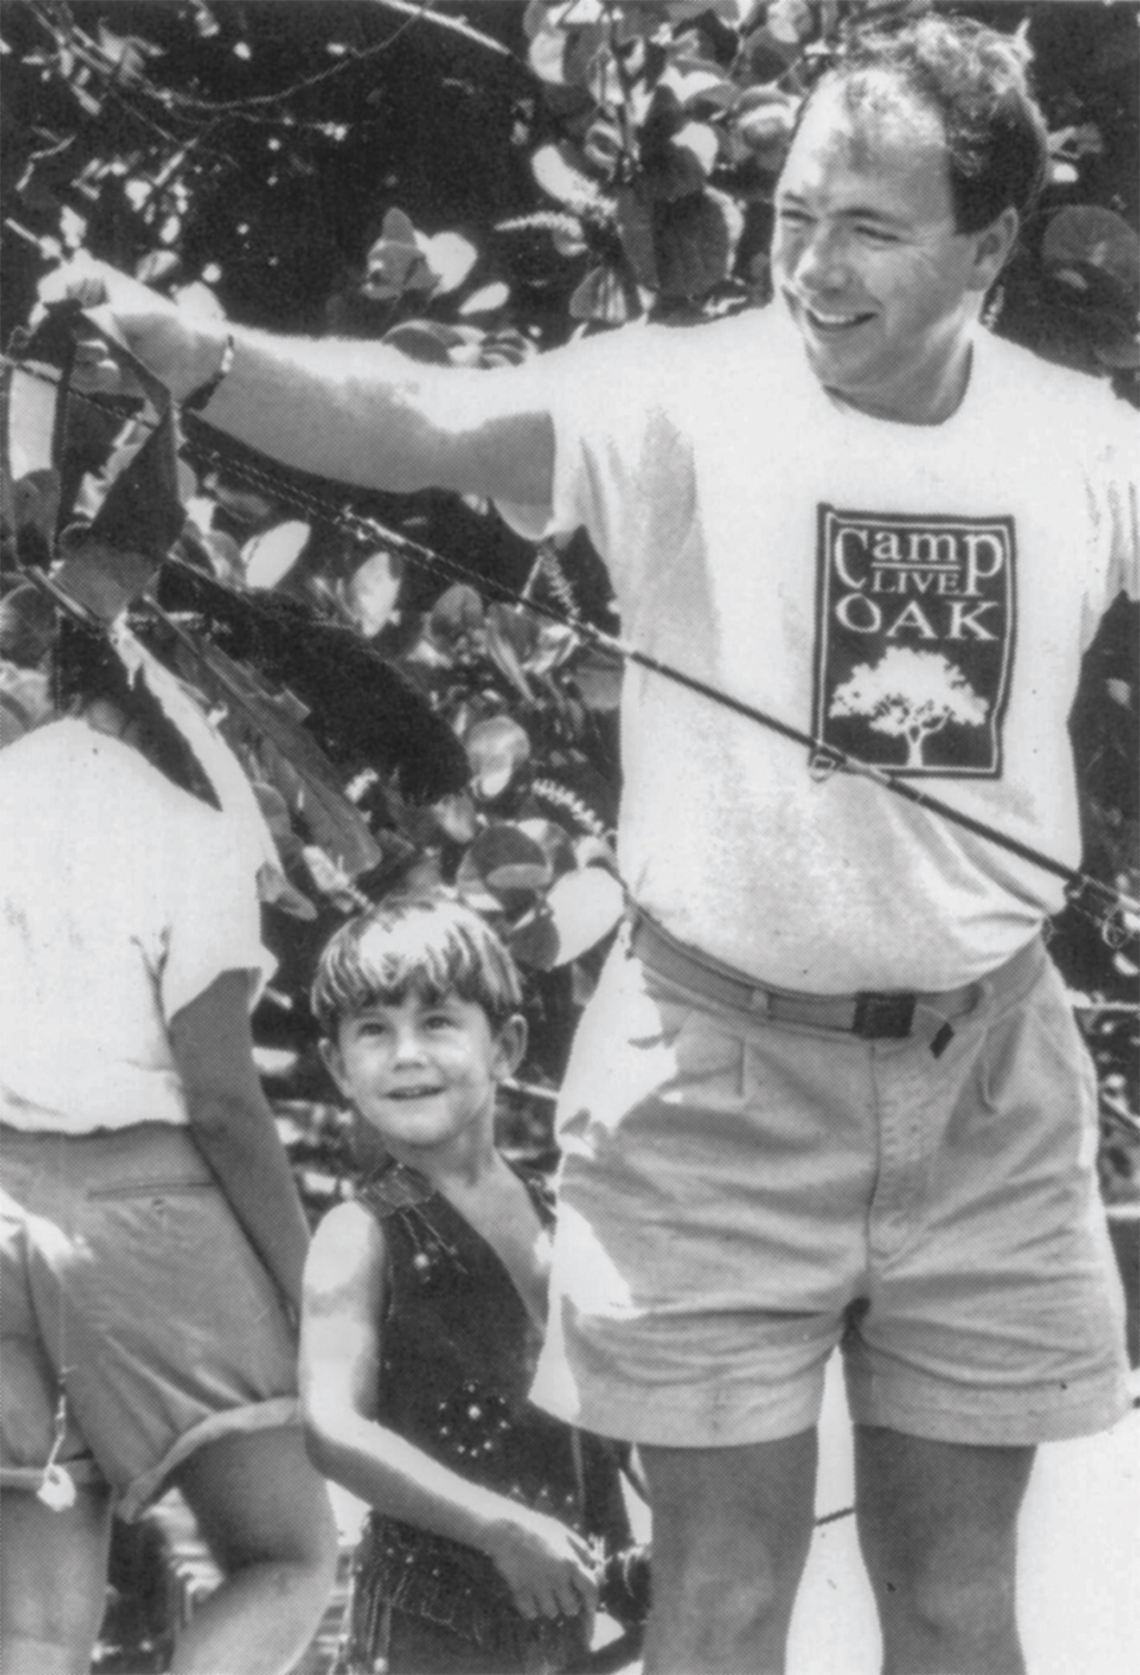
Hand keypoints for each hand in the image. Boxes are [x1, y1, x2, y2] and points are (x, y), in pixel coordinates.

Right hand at [35, 254, 220, 400]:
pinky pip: (75, 378)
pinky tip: (115, 374)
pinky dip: (93, 379)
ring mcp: (80, 343)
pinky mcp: (87, 370)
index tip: (52, 314)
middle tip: (95, 346)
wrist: (187, 364)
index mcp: (91, 285)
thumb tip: (82, 322)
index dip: (50, 301)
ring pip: (58, 355)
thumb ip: (114, 316)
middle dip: (66, 339)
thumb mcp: (146, 316)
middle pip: (47, 324)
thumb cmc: (170, 328)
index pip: (56, 287)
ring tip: (110, 359)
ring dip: (81, 361)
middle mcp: (79, 313)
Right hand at [484, 1506, 599, 1620]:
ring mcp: (538, 1586)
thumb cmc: (537, 1528)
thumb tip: (595, 1565)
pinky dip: (531, 1608)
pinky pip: (531, 1613)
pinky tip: (529, 1595)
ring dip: (549, 1605)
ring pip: (551, 1612)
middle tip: (560, 1593)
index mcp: (570, 1562)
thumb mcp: (564, 1533)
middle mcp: (557, 1577)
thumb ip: (582, 1549)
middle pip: (571, 1608)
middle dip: (567, 1603)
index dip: (593, 1602)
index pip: (591, 1590)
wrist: (506, 1528)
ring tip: (542, 1590)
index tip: (590, 1607)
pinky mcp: (520, 1591)